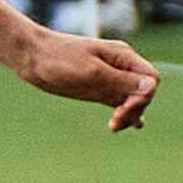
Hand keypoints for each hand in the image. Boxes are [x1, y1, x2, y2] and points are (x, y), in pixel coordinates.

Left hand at [16, 32, 159, 131]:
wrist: (31, 57)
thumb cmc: (59, 60)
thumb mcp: (91, 73)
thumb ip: (121, 81)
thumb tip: (151, 88)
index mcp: (122, 56)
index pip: (151, 79)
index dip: (143, 97)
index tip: (122, 109)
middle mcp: (120, 65)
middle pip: (143, 91)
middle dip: (135, 108)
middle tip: (114, 122)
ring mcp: (109, 76)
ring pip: (131, 98)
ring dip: (128, 114)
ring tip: (114, 127)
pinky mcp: (98, 87)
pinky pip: (118, 100)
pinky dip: (125, 111)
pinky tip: (133, 125)